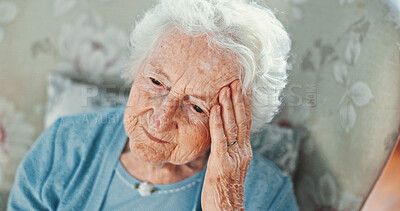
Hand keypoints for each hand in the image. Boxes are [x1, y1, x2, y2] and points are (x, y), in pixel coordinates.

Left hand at [201, 80, 252, 210]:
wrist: (226, 208)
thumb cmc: (225, 187)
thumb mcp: (231, 164)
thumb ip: (230, 147)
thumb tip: (224, 133)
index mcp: (245, 150)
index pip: (246, 122)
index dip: (244, 104)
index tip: (241, 88)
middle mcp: (243, 151)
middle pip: (242, 120)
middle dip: (238, 99)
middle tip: (235, 80)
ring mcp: (234, 156)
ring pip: (232, 126)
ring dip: (228, 105)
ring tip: (225, 88)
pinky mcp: (222, 163)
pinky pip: (220, 139)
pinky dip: (217, 122)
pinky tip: (215, 109)